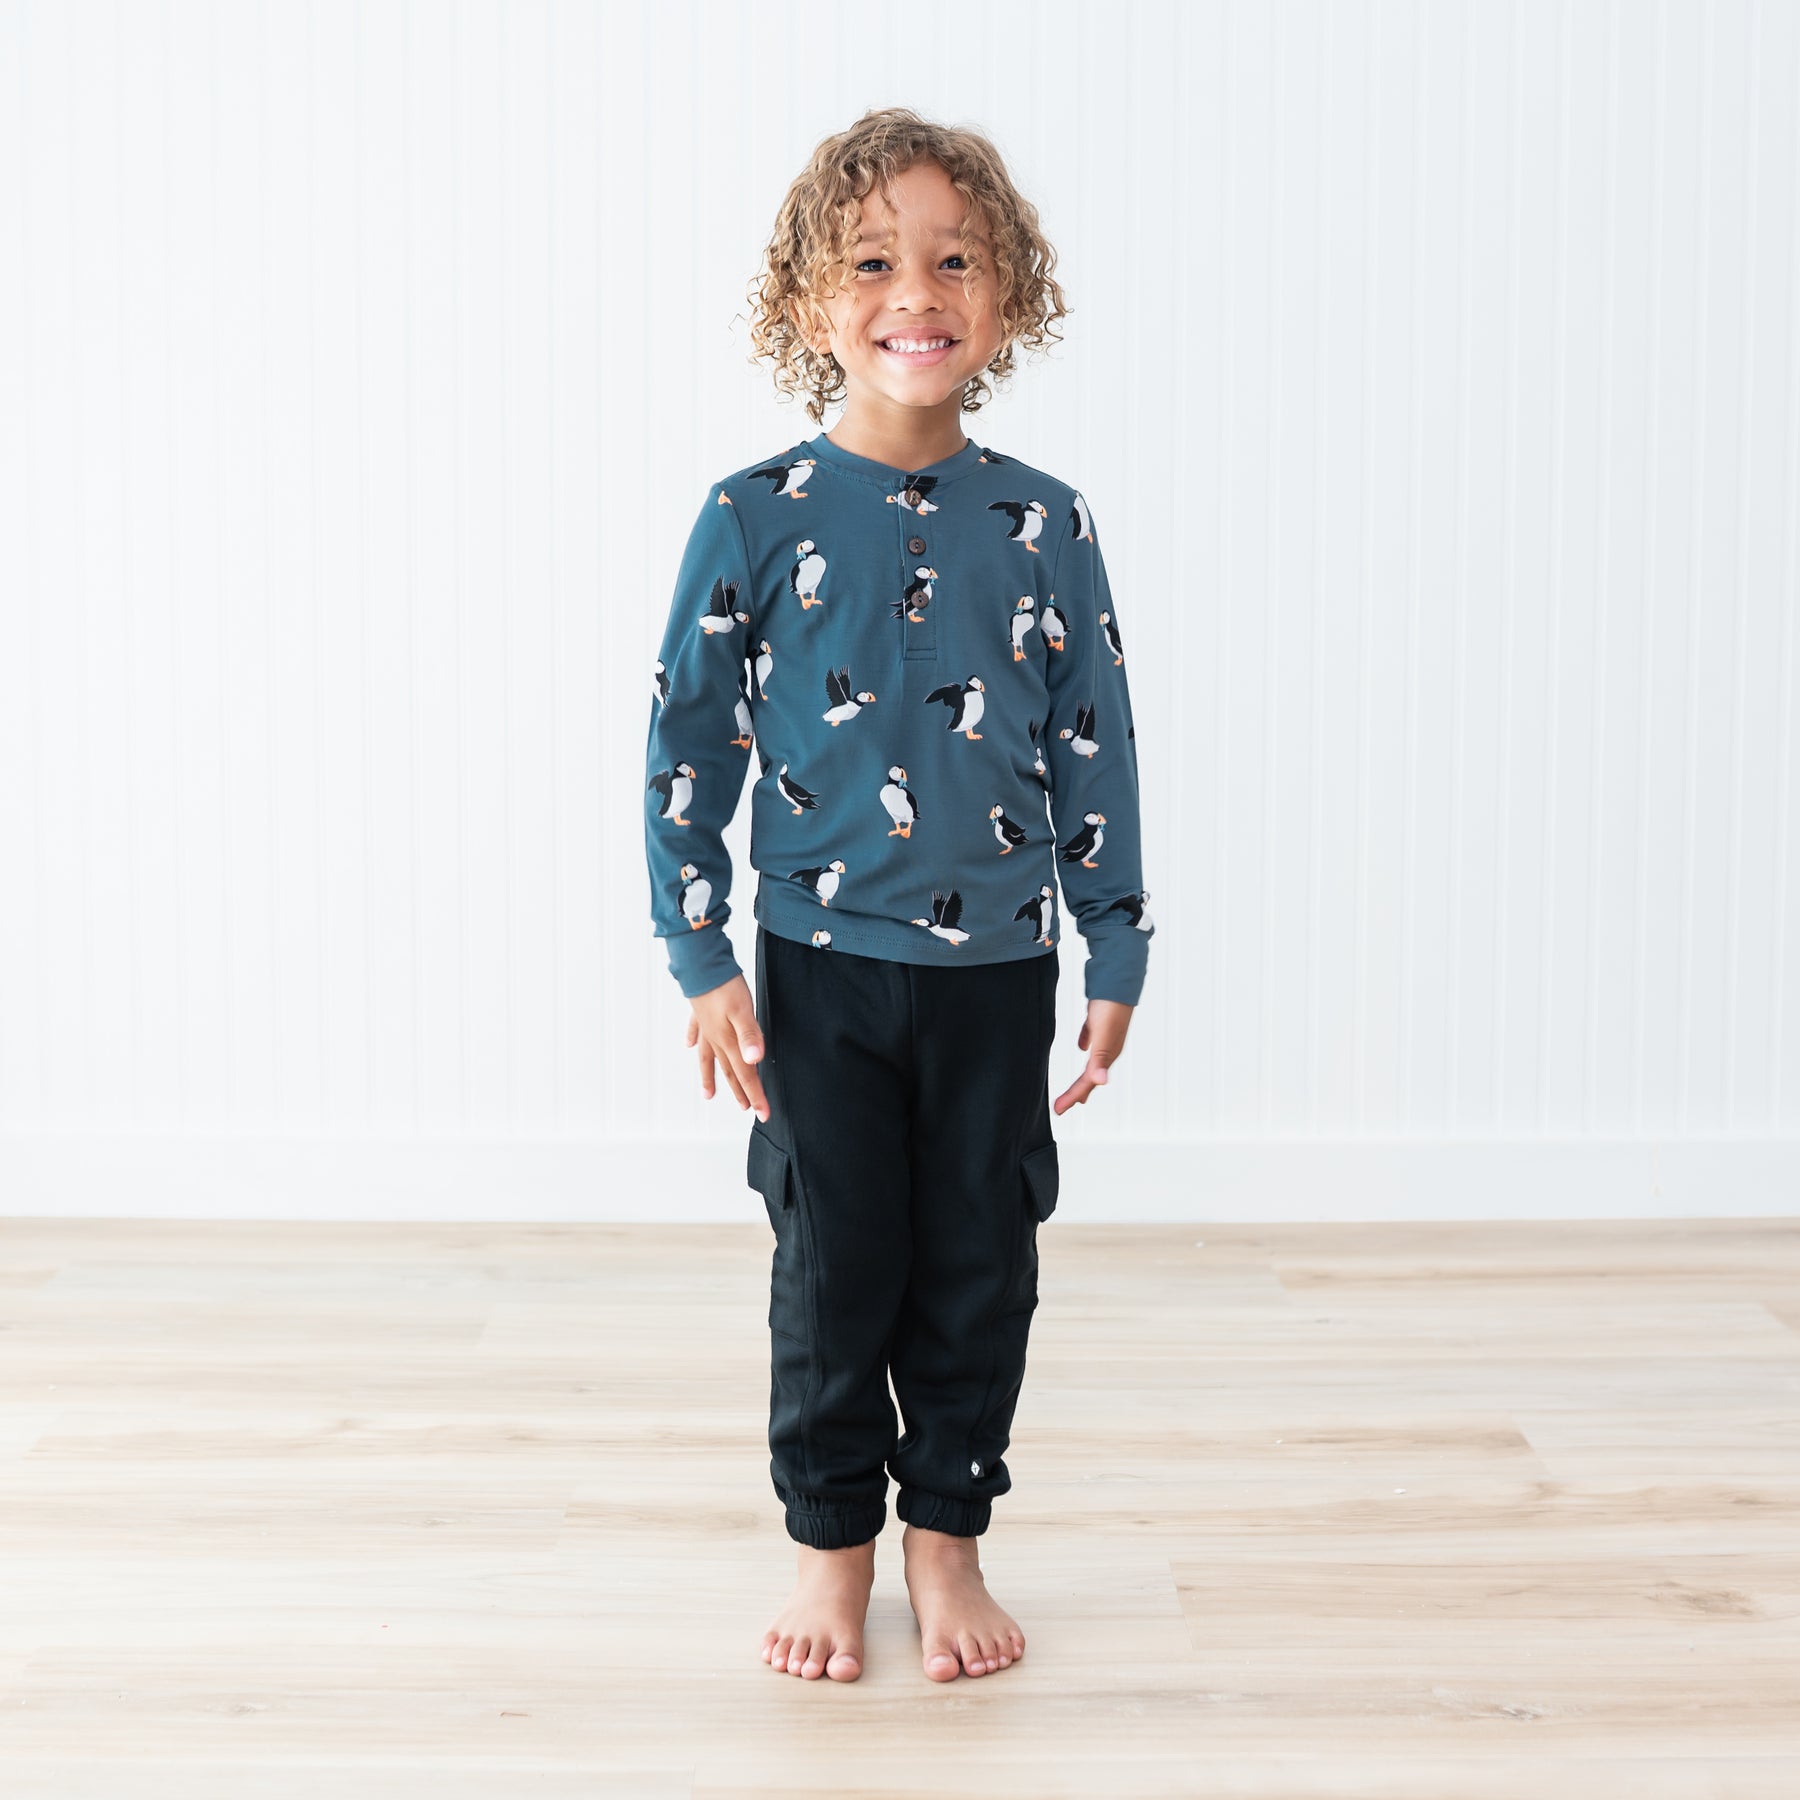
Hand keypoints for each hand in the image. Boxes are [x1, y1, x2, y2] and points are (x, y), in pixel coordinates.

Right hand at [685, 973, 770, 1121]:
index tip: (763, 1113)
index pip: (746, 1074)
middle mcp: (715, 1038)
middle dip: (740, 1091)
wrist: (701, 962)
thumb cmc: (723, 985)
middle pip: (730, 1070)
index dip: (756, 1095)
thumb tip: (754, 1060)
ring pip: (710, 1058)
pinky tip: (690, 1045)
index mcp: (728, 1041)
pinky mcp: (700, 1012)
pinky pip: (696, 1032)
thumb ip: (750, 1035)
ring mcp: (706, 1026)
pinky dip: (693, 1040)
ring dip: (710, 1077)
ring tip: (709, 1094)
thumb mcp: (742, 1010)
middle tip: (747, 1109)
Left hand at [1053, 998, 1132, 1114]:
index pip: (1089, 1082)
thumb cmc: (1110, 1005)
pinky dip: (1085, 1043)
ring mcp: (1105, 1033)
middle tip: (1062, 1107)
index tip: (1058, 1110)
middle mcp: (1108, 1047)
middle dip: (1077, 1093)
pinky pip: (1091, 1037)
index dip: (1073, 1096)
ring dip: (1084, 1076)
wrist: (1119, 976)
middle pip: (1091, 1076)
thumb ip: (1100, 1059)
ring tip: (1077, 1089)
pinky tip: (1081, 1045)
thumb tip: (1100, 1083)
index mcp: (1107, 1054)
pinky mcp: (1100, 1019)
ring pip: (1093, 1061)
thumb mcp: (1103, 1034)